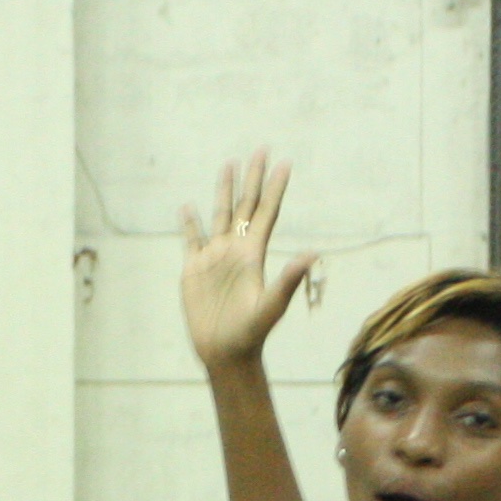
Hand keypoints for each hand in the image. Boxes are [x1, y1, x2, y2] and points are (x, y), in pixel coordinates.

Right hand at [178, 151, 313, 376]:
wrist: (225, 351)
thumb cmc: (251, 332)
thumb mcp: (271, 306)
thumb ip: (289, 280)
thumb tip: (312, 255)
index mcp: (253, 253)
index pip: (265, 212)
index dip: (275, 188)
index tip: (284, 162)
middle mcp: (235, 250)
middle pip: (245, 205)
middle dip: (252, 177)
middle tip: (260, 148)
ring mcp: (214, 258)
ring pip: (220, 215)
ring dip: (224, 190)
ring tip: (228, 164)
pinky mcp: (194, 269)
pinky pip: (191, 239)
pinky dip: (189, 223)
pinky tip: (188, 206)